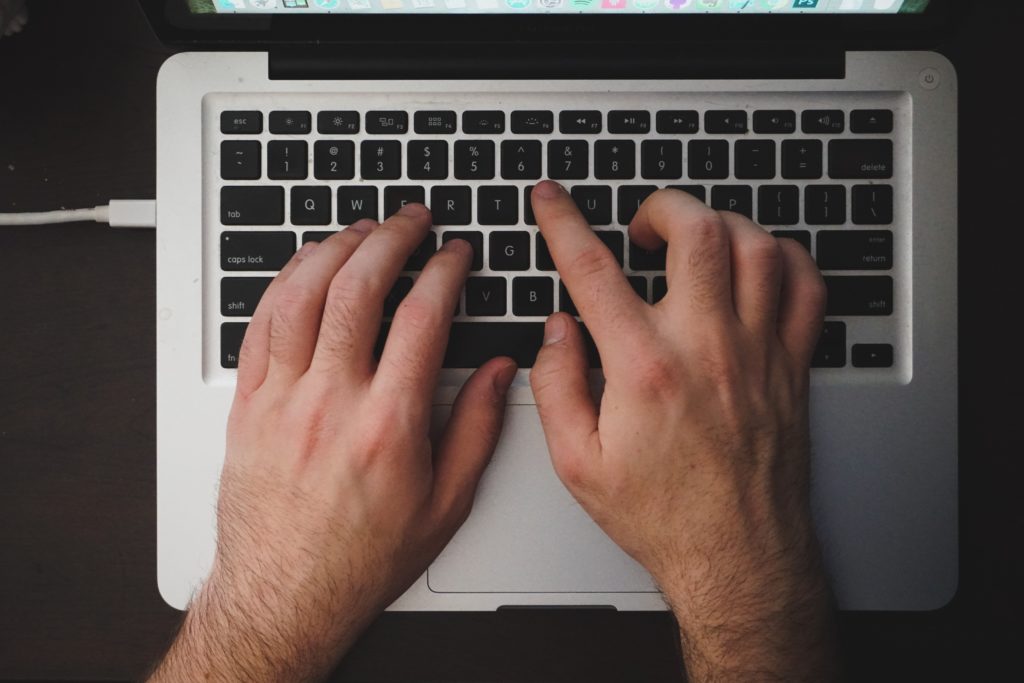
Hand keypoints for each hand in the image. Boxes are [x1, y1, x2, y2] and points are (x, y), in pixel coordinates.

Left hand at [150, 205, 515, 682]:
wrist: (285, 594)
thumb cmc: (362, 557)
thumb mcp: (446, 504)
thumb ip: (477, 429)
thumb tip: (500, 372)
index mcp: (388, 425)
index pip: (423, 318)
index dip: (446, 271)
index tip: (456, 254)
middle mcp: (331, 403)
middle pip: (359, 289)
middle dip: (391, 238)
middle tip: (411, 219)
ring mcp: (282, 400)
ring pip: (302, 295)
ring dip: (335, 248)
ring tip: (360, 229)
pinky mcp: (247, 405)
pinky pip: (259, 325)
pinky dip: (284, 283)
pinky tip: (305, 267)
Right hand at [529, 182, 835, 681]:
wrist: (736, 555)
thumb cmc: (663, 515)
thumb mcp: (578, 463)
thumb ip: (556, 386)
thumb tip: (556, 332)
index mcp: (645, 369)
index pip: (593, 269)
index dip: (563, 222)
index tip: (551, 200)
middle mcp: (706, 347)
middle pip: (696, 232)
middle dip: (661, 207)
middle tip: (641, 226)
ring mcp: (757, 351)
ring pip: (756, 247)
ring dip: (720, 225)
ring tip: (695, 240)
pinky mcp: (790, 365)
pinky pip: (805, 286)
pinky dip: (782, 257)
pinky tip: (756, 263)